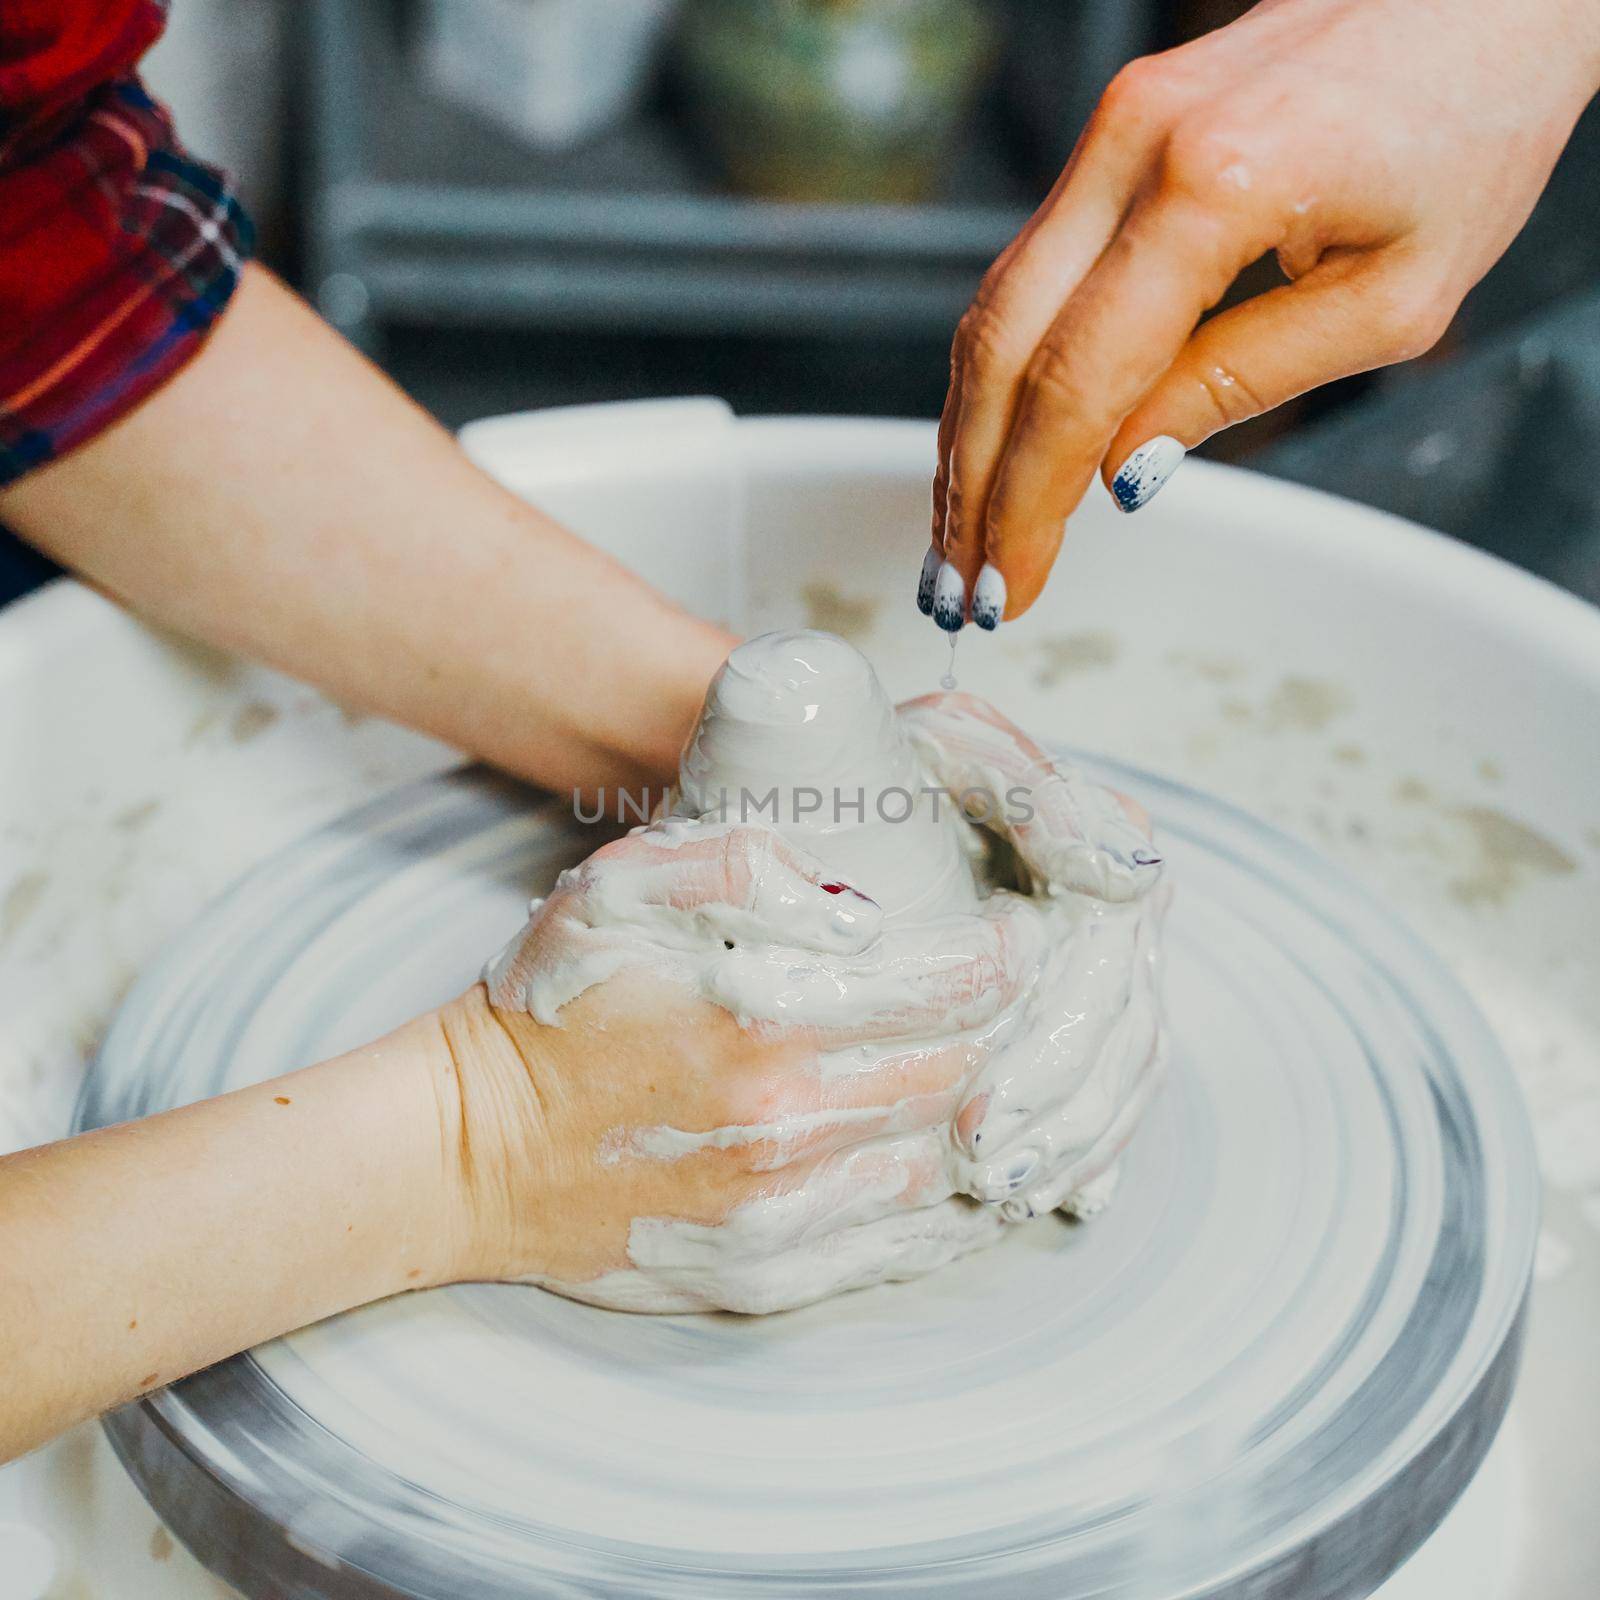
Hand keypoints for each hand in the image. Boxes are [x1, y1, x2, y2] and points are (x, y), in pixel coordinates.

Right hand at [445, 819, 1040, 1311]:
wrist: (471, 1150)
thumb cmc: (551, 1006)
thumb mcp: (616, 889)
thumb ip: (737, 862)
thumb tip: (856, 901)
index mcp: (764, 1015)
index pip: (959, 987)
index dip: (1011, 954)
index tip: (1018, 932)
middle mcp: (789, 1125)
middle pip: (976, 1075)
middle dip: (1025, 1029)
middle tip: (1032, 998)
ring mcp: (785, 1214)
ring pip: (959, 1166)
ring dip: (1007, 1117)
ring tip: (1017, 1073)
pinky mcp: (773, 1273)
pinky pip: (910, 1243)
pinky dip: (964, 1200)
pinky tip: (976, 1162)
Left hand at [899, 692, 1168, 1216]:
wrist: (853, 770)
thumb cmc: (889, 754)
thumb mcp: (954, 744)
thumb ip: (1031, 791)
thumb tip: (1123, 875)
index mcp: (1101, 836)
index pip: (1108, 964)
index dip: (1053, 1047)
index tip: (987, 1112)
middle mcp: (1120, 899)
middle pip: (1121, 1027)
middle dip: (1056, 1114)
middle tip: (984, 1173)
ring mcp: (1111, 950)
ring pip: (1127, 1065)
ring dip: (1075, 1141)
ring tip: (1005, 1196)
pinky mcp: (1084, 993)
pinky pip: (1116, 1081)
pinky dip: (1091, 1143)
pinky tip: (1062, 1196)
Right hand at [923, 0, 1599, 625]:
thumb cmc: (1474, 122)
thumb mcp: (1391, 298)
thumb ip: (1241, 385)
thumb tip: (1126, 470)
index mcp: (1215, 185)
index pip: (1077, 383)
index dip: (1029, 503)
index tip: (1009, 585)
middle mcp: (1135, 141)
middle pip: (1001, 348)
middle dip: (970, 485)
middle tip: (957, 585)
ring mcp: (1114, 126)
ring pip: (995, 308)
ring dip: (970, 433)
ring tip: (962, 531)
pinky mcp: (1114, 129)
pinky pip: (1030, 268)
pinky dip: (1005, 369)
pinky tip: (999, 439)